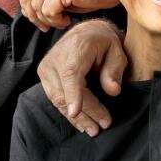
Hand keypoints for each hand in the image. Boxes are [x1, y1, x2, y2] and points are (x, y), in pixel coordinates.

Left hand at [17, 0, 115, 31]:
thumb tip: (29, 12)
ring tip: (63, 20)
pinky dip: (56, 21)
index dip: (26, 6)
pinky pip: (48, 12)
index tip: (38, 18)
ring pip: (37, 7)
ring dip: (49, 20)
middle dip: (35, 17)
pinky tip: (68, 19)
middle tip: (48, 25)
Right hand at [37, 20, 129, 136]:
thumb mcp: (116, 51)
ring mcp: (46, 67)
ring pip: (58, 99)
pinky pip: (55, 98)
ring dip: (76, 117)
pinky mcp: (44, 75)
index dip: (72, 93)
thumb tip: (113, 91)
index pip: (70, 73)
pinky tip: (81, 123)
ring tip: (93, 129)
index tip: (75, 111)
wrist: (85, 32)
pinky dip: (68, 111)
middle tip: (103, 125)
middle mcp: (55, 57)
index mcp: (76, 47)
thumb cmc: (103, 42)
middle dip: (85, 112)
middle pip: (66, 91)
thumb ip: (114, 71)